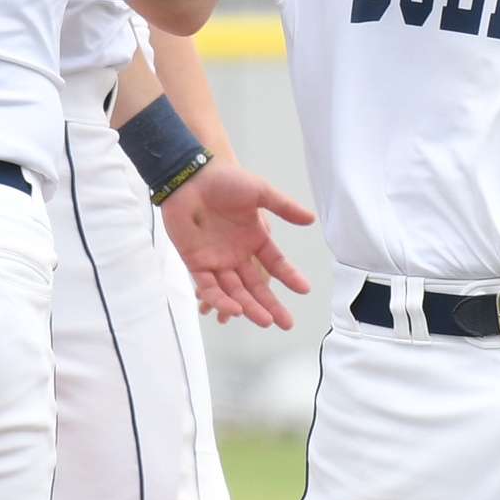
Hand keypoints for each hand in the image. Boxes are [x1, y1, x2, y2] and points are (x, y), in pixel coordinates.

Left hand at [162, 159, 315, 326]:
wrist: (188, 176)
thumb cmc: (223, 180)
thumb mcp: (260, 191)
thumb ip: (284, 207)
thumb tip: (311, 219)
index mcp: (254, 238)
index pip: (275, 264)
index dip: (289, 277)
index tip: (304, 289)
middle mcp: (237, 254)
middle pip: (256, 286)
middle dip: (270, 305)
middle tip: (286, 323)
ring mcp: (216, 261)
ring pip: (234, 291)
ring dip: (249, 307)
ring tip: (264, 320)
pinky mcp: (195, 263)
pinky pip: (209, 287)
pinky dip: (220, 299)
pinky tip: (235, 309)